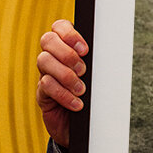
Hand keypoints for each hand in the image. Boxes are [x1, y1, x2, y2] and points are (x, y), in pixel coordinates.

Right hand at [36, 20, 88, 146]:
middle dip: (67, 53)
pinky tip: (77, 103)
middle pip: (47, 40)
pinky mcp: (42, 93)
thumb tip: (110, 50)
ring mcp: (45, 73)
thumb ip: (98, 61)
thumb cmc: (94, 95)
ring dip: (65, 75)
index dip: (69, 34)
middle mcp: (53, 57)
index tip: (85, 50)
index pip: (59, 26)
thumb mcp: (98, 75)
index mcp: (67, 46)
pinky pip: (46, 85)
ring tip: (81, 89)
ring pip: (44, 61)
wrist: (85, 125)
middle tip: (83, 70)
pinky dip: (63, 94)